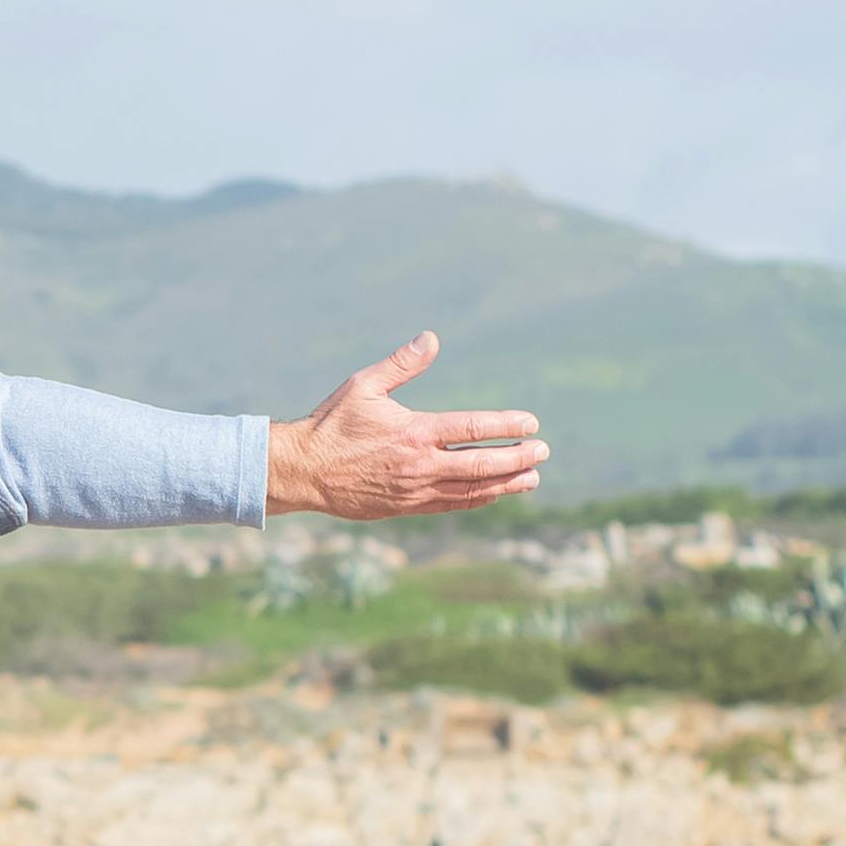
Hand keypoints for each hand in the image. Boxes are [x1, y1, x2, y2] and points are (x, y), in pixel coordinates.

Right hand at [267, 332, 542, 520]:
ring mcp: (415, 490)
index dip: (506, 426)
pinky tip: (496, 493)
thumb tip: (431, 338)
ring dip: (506, 483)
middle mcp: (420, 465)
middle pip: (481, 465)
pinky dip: (479, 499)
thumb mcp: (363, 386)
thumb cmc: (332, 424)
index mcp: (413, 432)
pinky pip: (452, 504)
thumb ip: (401, 364)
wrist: (303, 472)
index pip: (472, 429)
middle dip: (517, 458)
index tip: (531, 423)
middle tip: (542, 451)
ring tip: (532, 478)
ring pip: (472, 490)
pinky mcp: (407, 507)